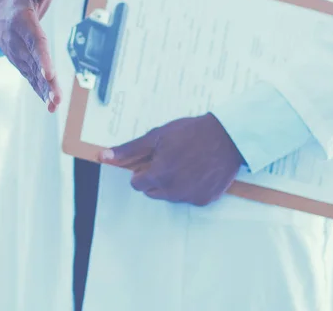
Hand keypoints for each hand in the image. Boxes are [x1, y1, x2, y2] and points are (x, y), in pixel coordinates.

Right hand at [0, 0, 61, 111]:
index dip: (41, 57)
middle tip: (56, 98)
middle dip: (44, 81)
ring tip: (55, 104)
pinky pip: (31, 78)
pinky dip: (40, 91)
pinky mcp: (21, 62)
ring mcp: (18, 54)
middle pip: (34, 62)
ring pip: (32, 74)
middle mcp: (18, 41)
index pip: (35, 40)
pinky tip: (51, 104)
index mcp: (23, 21)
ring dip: (43, 90)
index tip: (49, 73)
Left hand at [99, 113, 243, 206]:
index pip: (137, 183)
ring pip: (170, 195)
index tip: (154, 158)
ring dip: (172, 183)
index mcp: (158, 176)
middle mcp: (173, 191)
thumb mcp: (157, 136)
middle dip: (156, 177)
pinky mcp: (205, 200)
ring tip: (185, 162)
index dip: (142, 169)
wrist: (228, 137)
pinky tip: (198, 170)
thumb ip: (130, 149)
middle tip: (170, 158)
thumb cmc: (191, 133)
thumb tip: (104, 156)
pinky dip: (190, 187)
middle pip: (152, 191)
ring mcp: (190, 197)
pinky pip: (189, 197)